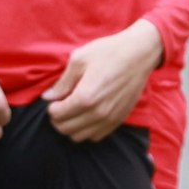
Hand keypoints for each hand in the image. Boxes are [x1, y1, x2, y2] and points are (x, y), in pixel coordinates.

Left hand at [44, 19, 163, 141]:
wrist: (140, 54)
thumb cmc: (109, 52)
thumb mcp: (80, 59)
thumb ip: (62, 82)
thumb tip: (48, 97)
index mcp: (85, 97)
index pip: (57, 115)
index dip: (51, 107)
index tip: (55, 98)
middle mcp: (97, 112)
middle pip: (65, 129)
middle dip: (58, 119)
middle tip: (61, 105)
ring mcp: (110, 118)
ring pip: (79, 137)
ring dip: (71, 127)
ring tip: (73, 111)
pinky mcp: (119, 120)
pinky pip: (96, 136)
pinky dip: (87, 130)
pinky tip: (87, 115)